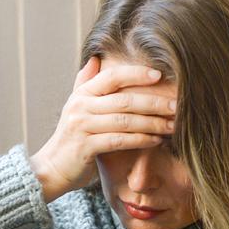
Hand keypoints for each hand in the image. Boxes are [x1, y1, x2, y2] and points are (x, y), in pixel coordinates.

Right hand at [29, 56, 177, 203]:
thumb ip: (85, 83)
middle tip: (176, 105)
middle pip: (124, 99)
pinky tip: (156, 140)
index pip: (112, 76)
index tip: (159, 75)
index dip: (136, 74)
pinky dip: (141, 139)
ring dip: (153, 123)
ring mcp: (82, 127)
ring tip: (172, 125)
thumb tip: (95, 59)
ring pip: (125, 121)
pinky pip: (120, 140)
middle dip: (153, 102)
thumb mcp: (75, 107)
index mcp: (82, 94)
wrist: (52, 169)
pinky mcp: (87, 147)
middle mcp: (81, 107)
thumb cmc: (70, 138)